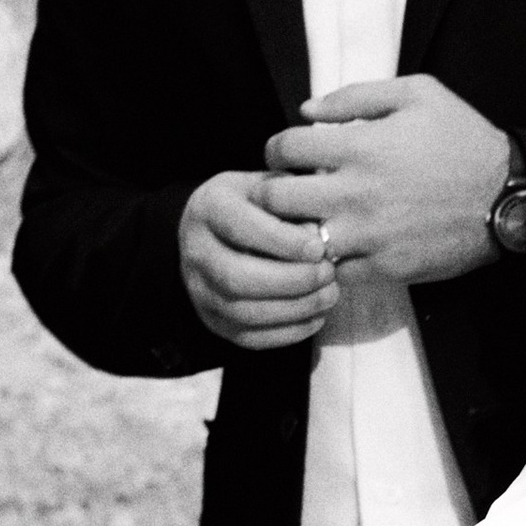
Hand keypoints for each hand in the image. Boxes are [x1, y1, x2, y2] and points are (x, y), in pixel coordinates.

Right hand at [180, 166, 338, 351]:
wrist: (220, 229)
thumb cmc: (257, 204)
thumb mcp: (272, 187)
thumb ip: (293, 202)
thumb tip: (320, 236)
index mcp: (208, 207)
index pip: (239, 227)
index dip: (282, 242)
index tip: (319, 249)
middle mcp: (195, 251)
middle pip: (237, 277)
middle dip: (291, 280)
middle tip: (328, 273)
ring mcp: (200, 290)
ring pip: (244, 312)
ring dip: (295, 308)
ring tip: (329, 294)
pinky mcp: (213, 320)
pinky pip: (250, 338)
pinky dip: (289, 332)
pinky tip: (317, 316)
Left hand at [260, 76, 510, 287]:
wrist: (510, 198)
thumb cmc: (465, 139)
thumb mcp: (418, 93)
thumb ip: (356, 97)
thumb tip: (305, 110)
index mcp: (360, 146)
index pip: (285, 147)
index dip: (276, 148)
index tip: (283, 155)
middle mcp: (356, 193)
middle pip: (277, 198)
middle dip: (271, 191)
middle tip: (283, 191)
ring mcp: (369, 236)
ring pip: (299, 241)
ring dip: (295, 232)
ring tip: (305, 224)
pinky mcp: (386, 267)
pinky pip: (335, 273)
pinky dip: (329, 263)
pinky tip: (338, 250)